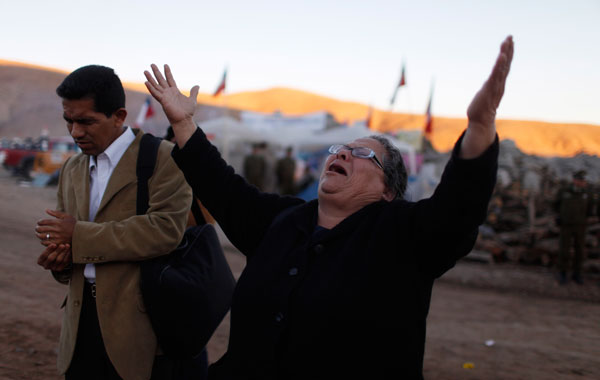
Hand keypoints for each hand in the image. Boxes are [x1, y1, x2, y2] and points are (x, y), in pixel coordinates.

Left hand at [35, 209, 75, 246]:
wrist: (81, 233)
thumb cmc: (73, 224)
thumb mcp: (66, 216)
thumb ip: (56, 213)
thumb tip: (46, 210)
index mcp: (58, 222)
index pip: (43, 221)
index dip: (39, 222)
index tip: (39, 222)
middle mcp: (57, 229)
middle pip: (41, 229)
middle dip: (37, 228)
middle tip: (37, 228)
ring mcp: (57, 237)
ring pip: (42, 236)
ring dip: (38, 235)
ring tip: (39, 234)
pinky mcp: (58, 243)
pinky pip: (47, 243)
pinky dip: (43, 242)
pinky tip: (44, 240)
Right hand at [37, 243, 71, 270]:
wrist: (59, 258)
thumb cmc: (53, 250)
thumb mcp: (50, 249)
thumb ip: (51, 246)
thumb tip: (52, 240)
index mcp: (40, 261)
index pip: (44, 255)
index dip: (49, 250)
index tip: (54, 244)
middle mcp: (45, 266)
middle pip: (51, 258)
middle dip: (57, 251)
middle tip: (62, 245)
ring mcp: (53, 268)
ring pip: (59, 260)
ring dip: (63, 252)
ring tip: (67, 245)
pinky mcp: (60, 269)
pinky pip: (64, 262)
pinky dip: (67, 255)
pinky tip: (70, 250)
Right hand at [144, 64, 198, 146]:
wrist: (184, 120)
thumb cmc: (187, 112)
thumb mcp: (192, 100)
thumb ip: (193, 92)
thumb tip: (197, 86)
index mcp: (174, 91)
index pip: (170, 79)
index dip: (167, 72)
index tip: (165, 65)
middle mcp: (168, 93)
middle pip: (161, 80)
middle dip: (156, 72)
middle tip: (152, 64)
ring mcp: (164, 96)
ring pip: (156, 85)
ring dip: (150, 78)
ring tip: (145, 71)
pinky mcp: (163, 101)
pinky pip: (155, 93)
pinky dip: (150, 88)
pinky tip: (146, 82)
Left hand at [461, 36, 513, 158]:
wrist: (480, 121)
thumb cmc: (481, 108)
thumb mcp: (485, 94)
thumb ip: (489, 88)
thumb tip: (488, 84)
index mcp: (498, 83)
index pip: (504, 65)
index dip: (508, 53)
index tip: (509, 41)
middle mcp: (499, 83)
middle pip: (506, 63)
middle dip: (508, 50)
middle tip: (510, 36)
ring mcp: (495, 85)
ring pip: (502, 67)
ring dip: (505, 54)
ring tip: (507, 42)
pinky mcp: (490, 88)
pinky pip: (496, 74)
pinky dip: (500, 65)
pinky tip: (502, 56)